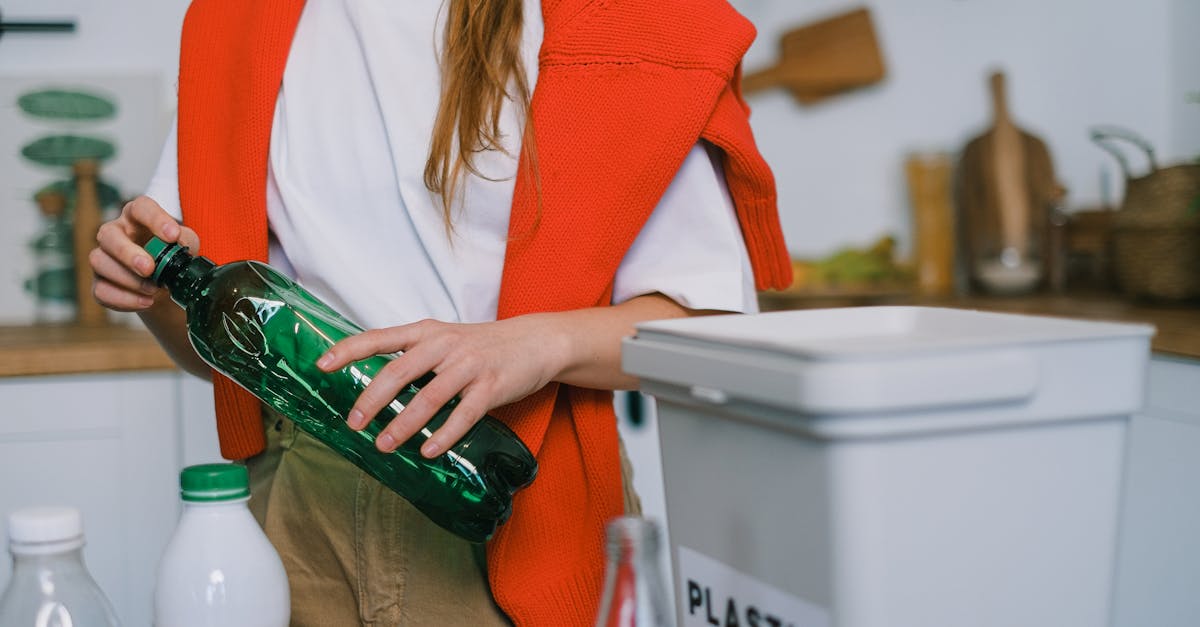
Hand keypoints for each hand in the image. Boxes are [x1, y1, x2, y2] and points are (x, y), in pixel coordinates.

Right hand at [91, 196, 199, 310]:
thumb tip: (180, 243)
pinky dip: (124, 299)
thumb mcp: (186, 245)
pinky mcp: (100, 283)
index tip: (172, 235)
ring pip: (99, 262)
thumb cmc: (173, 257)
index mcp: (138, 217)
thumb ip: (185, 240)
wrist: (165, 287)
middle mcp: (116, 233)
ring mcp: (104, 257)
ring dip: (128, 279)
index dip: (155, 219)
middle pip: (108, 234)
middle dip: (128, 253)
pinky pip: (101, 290)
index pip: (141, 207)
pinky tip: (145, 302)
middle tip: (150, 269)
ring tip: (154, 290)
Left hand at [316, 316, 569, 456]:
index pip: (380, 337)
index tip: (322, 365)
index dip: (349, 350)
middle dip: (372, 399)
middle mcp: (445, 345)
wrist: (535, 341)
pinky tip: (429, 450)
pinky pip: (464, 414)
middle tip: (354, 424)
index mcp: (427, 333)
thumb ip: (414, 355)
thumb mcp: (445, 339)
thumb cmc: (483, 345)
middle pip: (399, 371)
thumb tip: (376, 386)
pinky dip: (445, 434)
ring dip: (404, 424)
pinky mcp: (492, 386)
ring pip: (429, 397)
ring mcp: (469, 365)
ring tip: (385, 445)